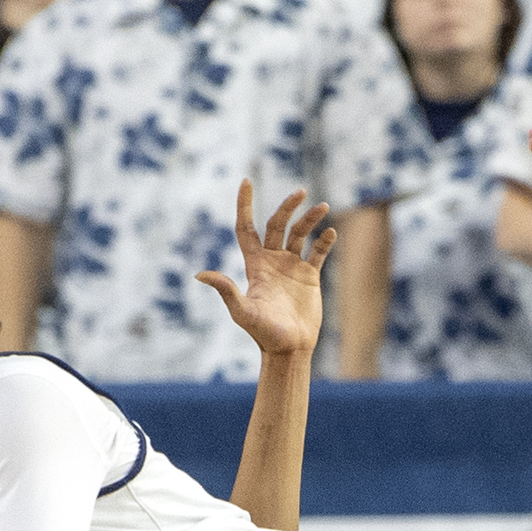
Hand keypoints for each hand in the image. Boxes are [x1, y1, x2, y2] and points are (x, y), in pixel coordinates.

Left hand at [194, 182, 332, 360]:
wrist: (289, 349)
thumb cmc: (263, 333)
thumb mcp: (242, 311)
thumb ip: (226, 290)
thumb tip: (200, 274)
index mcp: (254, 265)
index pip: (246, 228)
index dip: (244, 205)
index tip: (246, 181)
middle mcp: (272, 261)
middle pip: (277, 225)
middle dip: (288, 207)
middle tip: (301, 192)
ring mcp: (292, 267)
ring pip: (300, 234)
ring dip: (310, 220)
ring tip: (322, 208)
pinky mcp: (310, 276)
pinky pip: (318, 253)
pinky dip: (325, 241)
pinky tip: (331, 233)